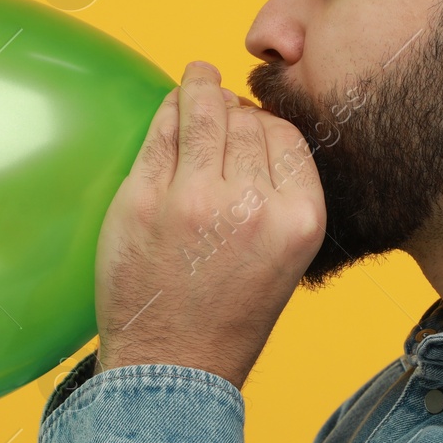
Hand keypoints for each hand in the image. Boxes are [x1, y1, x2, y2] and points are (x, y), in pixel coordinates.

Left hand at [92, 60, 325, 390]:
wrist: (175, 366)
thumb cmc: (230, 314)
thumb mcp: (285, 258)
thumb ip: (278, 195)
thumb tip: (255, 126)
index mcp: (299, 218)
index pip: (286, 137)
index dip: (265, 123)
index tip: (250, 120)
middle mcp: (252, 204)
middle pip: (246, 121)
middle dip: (232, 109)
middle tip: (218, 103)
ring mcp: (194, 199)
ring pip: (203, 114)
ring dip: (199, 87)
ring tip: (196, 76)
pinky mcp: (144, 199)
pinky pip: (160, 134)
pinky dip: (166, 113)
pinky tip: (170, 106)